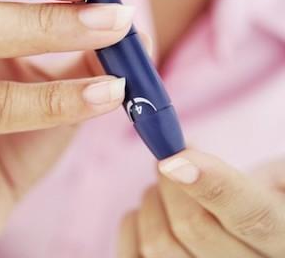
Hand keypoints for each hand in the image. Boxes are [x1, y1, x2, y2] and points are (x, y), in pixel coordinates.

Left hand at [118, 149, 284, 257]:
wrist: (252, 239)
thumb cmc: (265, 201)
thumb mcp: (278, 179)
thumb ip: (245, 171)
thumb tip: (184, 156)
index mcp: (282, 239)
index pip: (251, 216)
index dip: (211, 185)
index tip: (173, 160)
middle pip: (193, 226)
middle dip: (169, 180)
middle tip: (168, 159)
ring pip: (160, 244)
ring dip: (152, 201)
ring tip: (163, 188)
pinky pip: (133, 255)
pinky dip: (133, 223)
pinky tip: (150, 212)